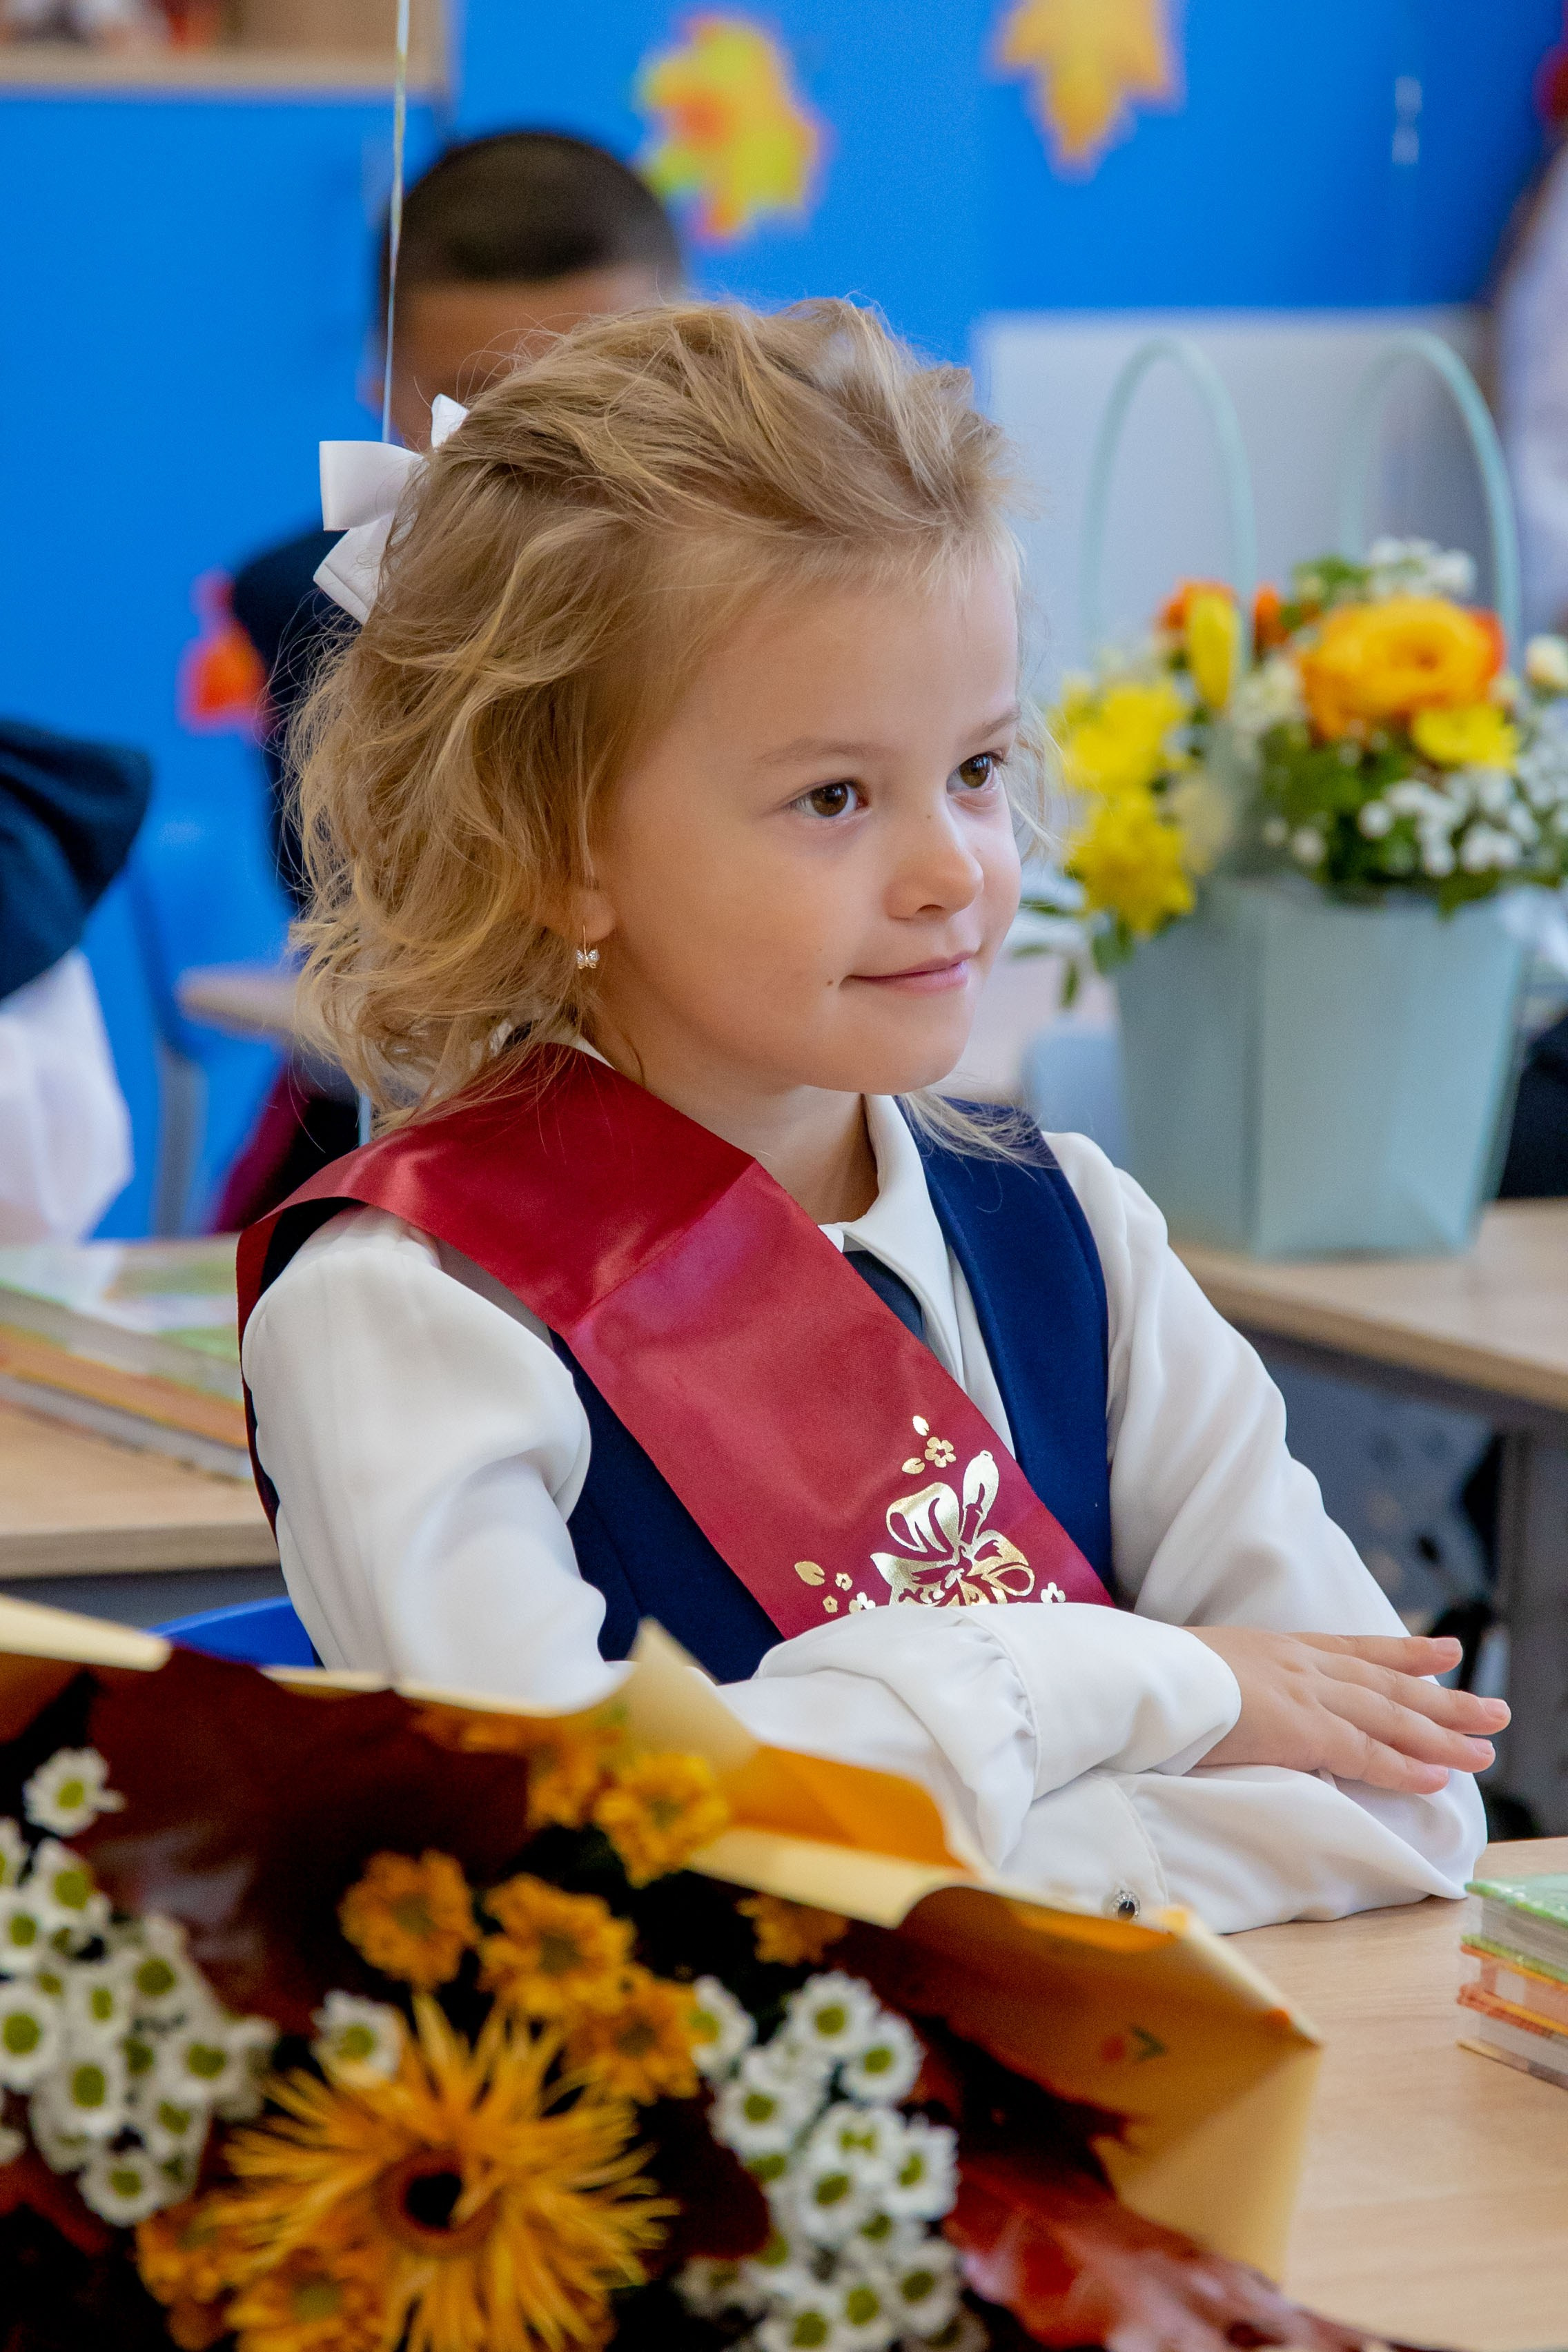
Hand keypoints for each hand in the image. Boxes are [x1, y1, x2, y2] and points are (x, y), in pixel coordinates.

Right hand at [1187, 1628, 1508, 1793]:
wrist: (1141, 1674)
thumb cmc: (1156, 1677)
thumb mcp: (1201, 1668)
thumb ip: (1231, 1682)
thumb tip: (1236, 1700)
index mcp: (1276, 1649)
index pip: (1353, 1649)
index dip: (1402, 1653)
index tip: (1443, 1651)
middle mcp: (1300, 1664)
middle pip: (1386, 1682)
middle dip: (1443, 1697)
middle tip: (1493, 1709)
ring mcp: (1304, 1693)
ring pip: (1388, 1716)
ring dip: (1441, 1733)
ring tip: (1485, 1748)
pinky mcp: (1302, 1728)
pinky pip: (1365, 1752)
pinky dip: (1404, 1766)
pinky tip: (1438, 1777)